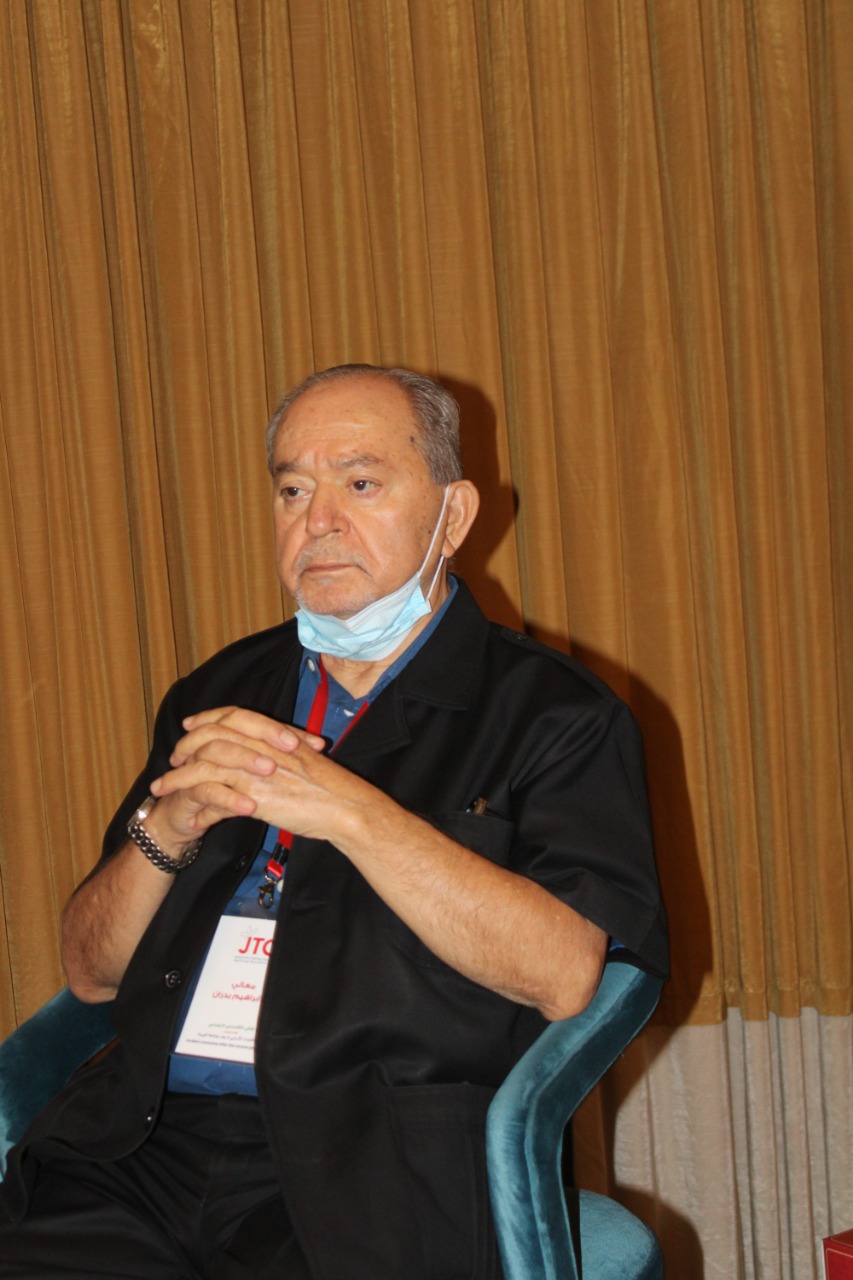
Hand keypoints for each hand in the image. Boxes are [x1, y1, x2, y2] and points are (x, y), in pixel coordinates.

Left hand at [148, 707, 353, 840]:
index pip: (235, 716)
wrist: (346, 807)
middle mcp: (262, 744)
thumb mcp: (308, 763)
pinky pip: (206, 784)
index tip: (191, 724)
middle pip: (213, 732)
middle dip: (187, 743)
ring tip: (161, 784)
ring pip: (203, 757)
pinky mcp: (250, 790)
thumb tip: (269, 762)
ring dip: (176, 770)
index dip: (209, 718)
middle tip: (174, 754)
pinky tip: (172, 796)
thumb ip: (285, 757)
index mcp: (277, 734)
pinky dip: (183, 787)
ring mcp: (254, 766)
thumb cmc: (335, 791)